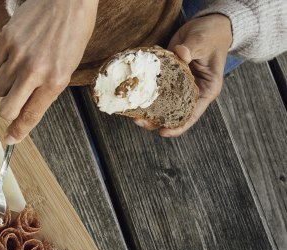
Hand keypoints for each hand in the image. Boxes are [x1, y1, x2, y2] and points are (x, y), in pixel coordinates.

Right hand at [0, 0, 97, 143]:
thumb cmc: (72, 31)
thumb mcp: (67, 66)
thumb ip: (46, 91)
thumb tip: (26, 113)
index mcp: (55, 80)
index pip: (30, 115)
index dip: (18, 132)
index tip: (10, 140)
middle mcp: (34, 70)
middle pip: (6, 108)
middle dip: (7, 109)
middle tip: (14, 100)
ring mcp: (17, 55)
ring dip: (6, 84)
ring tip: (20, 68)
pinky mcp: (5, 40)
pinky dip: (2, 63)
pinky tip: (16, 52)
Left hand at [136, 14, 232, 136]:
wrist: (207, 24)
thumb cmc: (211, 34)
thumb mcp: (203, 41)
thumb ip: (191, 49)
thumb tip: (180, 54)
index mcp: (207, 89)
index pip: (193, 114)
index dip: (178, 126)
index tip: (162, 133)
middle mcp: (192, 91)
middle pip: (174, 112)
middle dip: (156, 120)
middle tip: (138, 121)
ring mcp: (179, 85)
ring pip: (162, 104)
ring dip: (147, 109)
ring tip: (131, 112)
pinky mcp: (168, 77)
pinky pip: (155, 89)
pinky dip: (145, 93)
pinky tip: (132, 95)